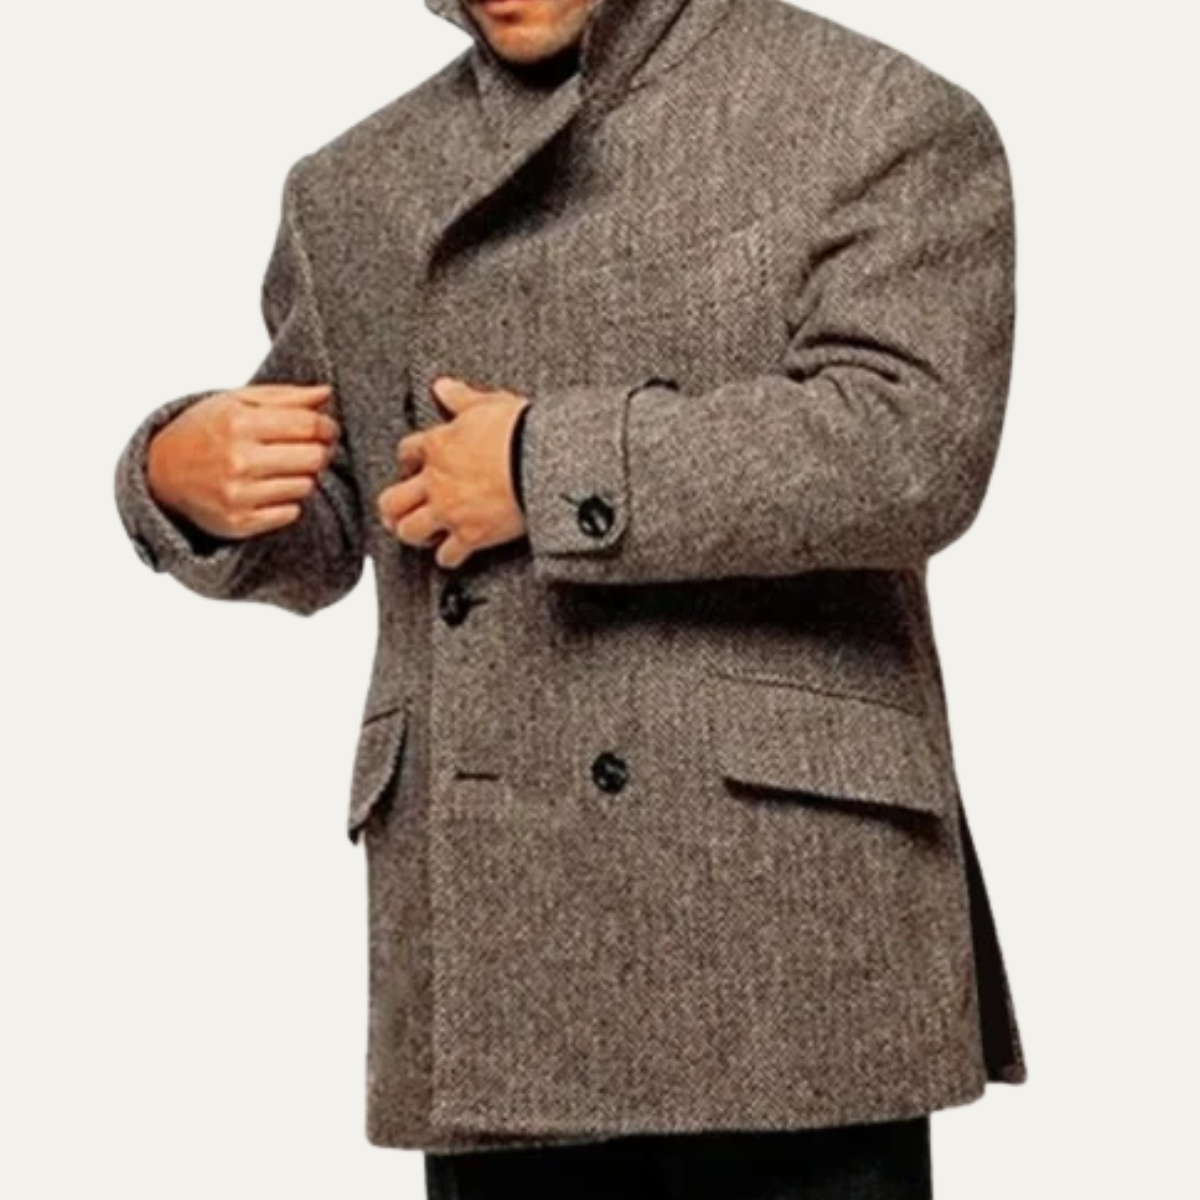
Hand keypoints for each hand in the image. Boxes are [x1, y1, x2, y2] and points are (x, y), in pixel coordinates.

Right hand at [146, 383, 338, 539]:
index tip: (328, 428)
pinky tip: (271, 489)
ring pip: (306, 486)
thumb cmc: (205, 432)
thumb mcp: (237, 402)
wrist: (162, 474)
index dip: (327, 426)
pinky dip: (288, 501)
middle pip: (314, 457)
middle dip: (321, 451)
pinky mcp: (240, 522)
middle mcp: (238, 460)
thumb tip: (326, 393)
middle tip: (315, 448)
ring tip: (285, 468)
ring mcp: (238, 494)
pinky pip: (291, 512)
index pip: (308, 425)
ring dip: (304, 476)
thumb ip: (285, 397)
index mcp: (238, 423)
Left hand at [378, 375, 529, 569]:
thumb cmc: (519, 430)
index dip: (407, 461)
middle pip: (393, 500)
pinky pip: (447, 556)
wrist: (543, 460)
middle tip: (397, 511)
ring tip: (421, 534)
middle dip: (393, 507)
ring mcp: (450, 510)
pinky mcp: (471, 535)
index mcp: (438, 445)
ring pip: (410, 530)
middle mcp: (436, 481)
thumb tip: (443, 386)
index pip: (406, 453)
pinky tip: (452, 555)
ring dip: (413, 533)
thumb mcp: (489, 404)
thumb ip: (461, 398)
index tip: (413, 467)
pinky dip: (449, 557)